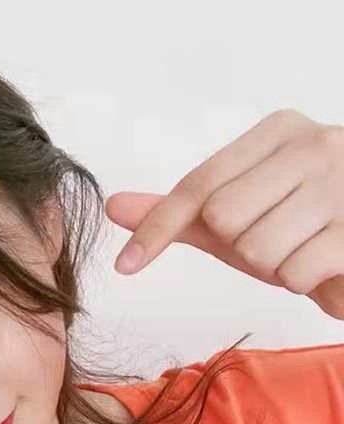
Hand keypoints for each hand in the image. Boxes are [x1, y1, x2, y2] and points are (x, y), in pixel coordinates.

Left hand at [105, 109, 343, 319]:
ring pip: (257, 249)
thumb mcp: (230, 218)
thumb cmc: (292, 228)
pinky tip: (322, 262)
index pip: (197, 186)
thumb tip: (112, 207)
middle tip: (274, 237)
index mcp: (277, 132)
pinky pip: (295, 273)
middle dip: (240, 244)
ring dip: (273, 265)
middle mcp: (314, 144)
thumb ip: (177, 212)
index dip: (157, 229)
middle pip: (224, 218)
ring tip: (300, 249)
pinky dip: (300, 280)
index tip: (124, 266)